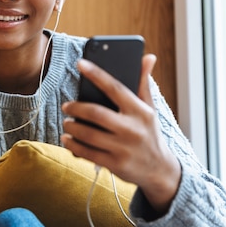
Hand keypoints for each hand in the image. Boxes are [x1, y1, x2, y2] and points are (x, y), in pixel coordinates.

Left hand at [61, 54, 180, 213]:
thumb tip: (148, 56)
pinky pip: (87, 153)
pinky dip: (73, 145)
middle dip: (76, 108)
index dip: (96, 74)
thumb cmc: (149, 132)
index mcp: (140, 111)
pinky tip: (67, 139)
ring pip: (88, 134)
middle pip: (96, 113)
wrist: (159, 169)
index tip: (80, 63)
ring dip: (71, 127)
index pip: (115, 88)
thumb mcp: (149, 108)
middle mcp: (132, 129)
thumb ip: (143, 83)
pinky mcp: (115, 164)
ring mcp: (123, 148)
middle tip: (66, 105)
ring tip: (66, 123)